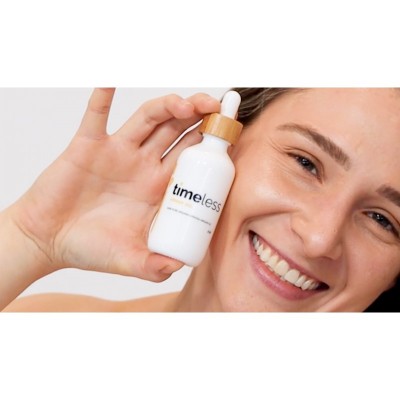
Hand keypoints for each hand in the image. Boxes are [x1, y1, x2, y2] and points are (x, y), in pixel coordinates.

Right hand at [9, 88, 219, 281]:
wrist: (49, 240)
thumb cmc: (90, 249)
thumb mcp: (129, 261)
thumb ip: (154, 266)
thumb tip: (179, 266)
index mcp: (159, 188)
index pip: (193, 159)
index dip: (211, 145)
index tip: (230, 133)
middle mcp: (144, 165)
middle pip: (178, 131)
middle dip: (199, 117)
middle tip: (217, 107)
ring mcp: (118, 153)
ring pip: (149, 119)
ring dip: (168, 106)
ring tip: (187, 104)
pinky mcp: (88, 146)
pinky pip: (96, 115)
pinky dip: (102, 97)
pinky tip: (110, 81)